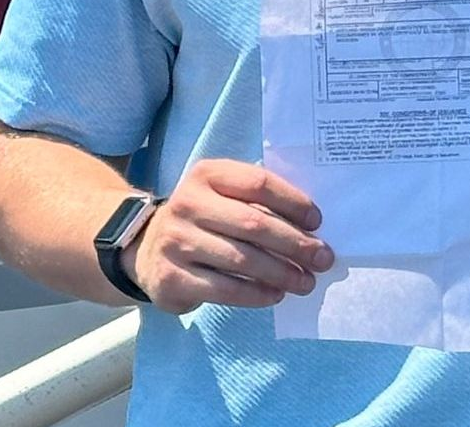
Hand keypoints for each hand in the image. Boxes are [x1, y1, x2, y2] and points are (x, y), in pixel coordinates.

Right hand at [125, 159, 333, 314]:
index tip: (317, 221)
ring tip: (306, 281)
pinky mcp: (172, 278)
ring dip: (282, 273)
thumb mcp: (221, 195)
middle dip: (295, 244)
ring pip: (242, 260)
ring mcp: (176, 242)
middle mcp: (187, 204)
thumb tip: (311, 227)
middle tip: (323, 258)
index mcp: (206, 175)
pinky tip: (276, 294)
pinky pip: (225, 290)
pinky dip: (257, 294)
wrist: (146, 246)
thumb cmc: (203, 218)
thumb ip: (257, 201)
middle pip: (254, 224)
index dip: (293, 202)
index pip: (258, 184)